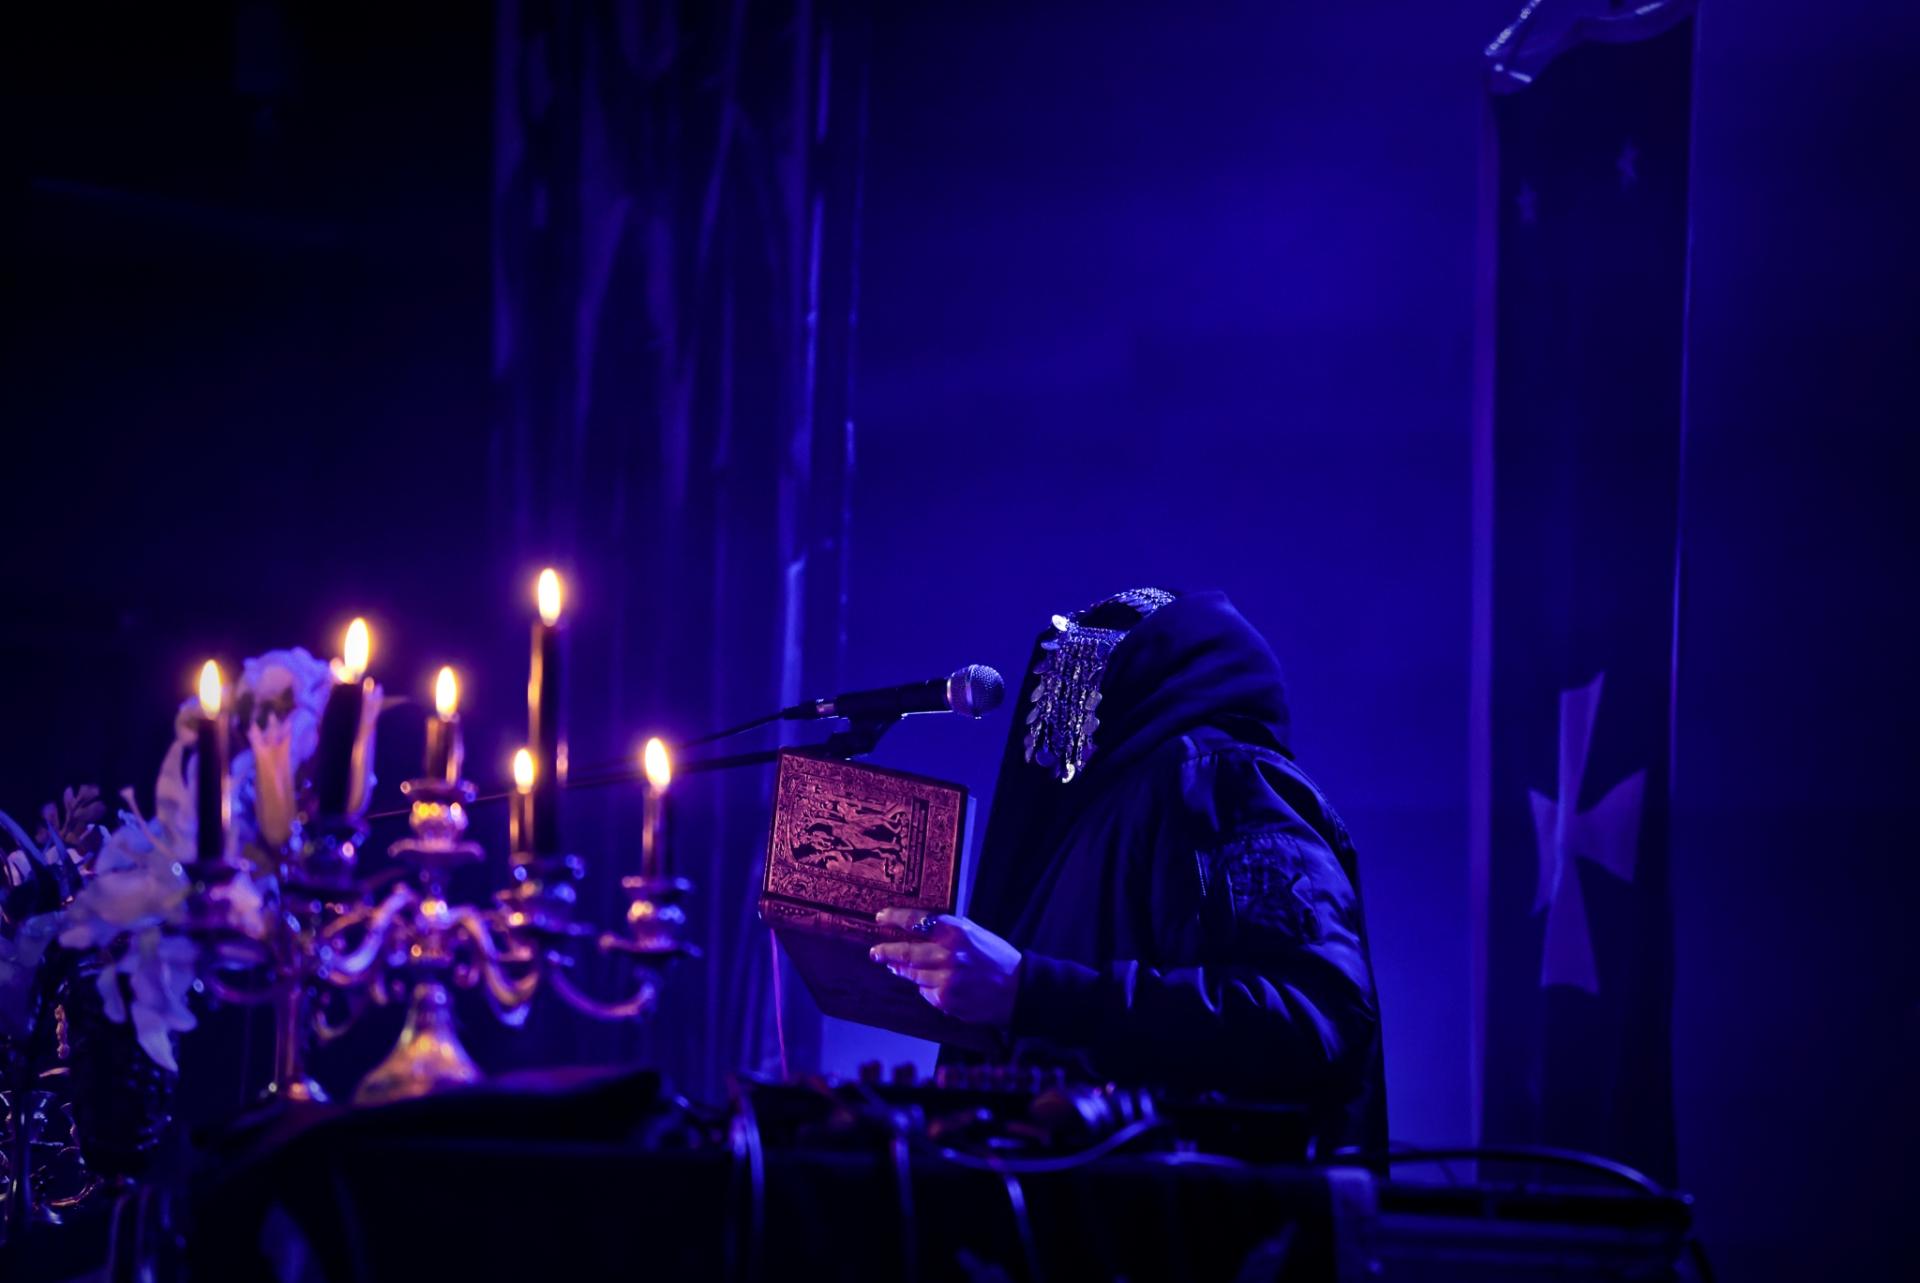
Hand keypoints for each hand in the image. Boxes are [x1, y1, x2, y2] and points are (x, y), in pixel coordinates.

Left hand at [870, 909, 1021, 1028]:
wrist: (1018, 989)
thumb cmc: (997, 958)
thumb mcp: (975, 933)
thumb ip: (948, 930)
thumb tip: (919, 927)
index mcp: (956, 932)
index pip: (916, 920)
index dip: (894, 918)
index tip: (880, 916)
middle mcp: (948, 955)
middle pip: (905, 951)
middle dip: (886, 951)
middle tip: (875, 952)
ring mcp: (945, 979)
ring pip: (912, 974)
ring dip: (902, 970)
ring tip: (896, 966)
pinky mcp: (945, 1000)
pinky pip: (925, 992)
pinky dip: (925, 987)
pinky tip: (932, 984)